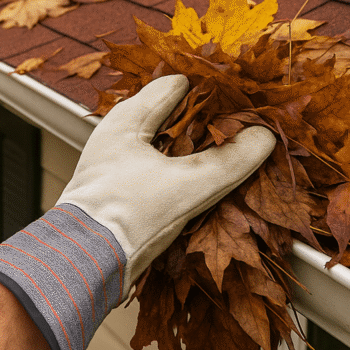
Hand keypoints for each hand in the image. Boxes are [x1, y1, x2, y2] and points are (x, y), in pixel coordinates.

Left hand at [58, 74, 275, 299]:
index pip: (177, 84)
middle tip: (241, 131)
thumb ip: (229, 160)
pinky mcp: (123, 192)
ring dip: (196, 151)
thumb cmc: (124, 217)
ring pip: (168, 145)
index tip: (241, 103)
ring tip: (228, 158)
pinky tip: (202, 187)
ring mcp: (119, 164)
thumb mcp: (188, 185)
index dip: (212, 91)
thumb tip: (263, 137)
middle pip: (174, 115)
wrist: (86, 265)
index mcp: (126, 119)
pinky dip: (183, 173)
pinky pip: (162, 170)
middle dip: (207, 123)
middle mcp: (119, 136)